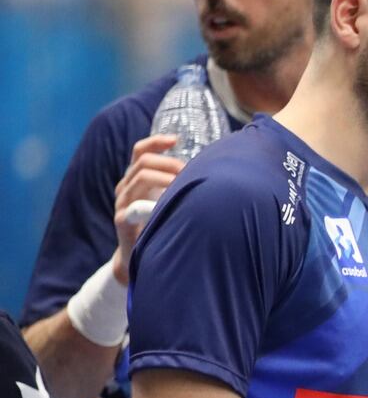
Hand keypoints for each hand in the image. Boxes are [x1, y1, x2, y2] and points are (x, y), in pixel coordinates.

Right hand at [111, 136, 185, 284]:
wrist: (141, 257)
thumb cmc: (161, 224)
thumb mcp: (169, 200)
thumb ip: (182, 186)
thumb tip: (214, 171)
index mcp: (137, 179)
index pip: (140, 151)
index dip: (156, 142)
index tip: (175, 140)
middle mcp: (126, 187)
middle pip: (142, 162)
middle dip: (168, 163)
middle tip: (188, 173)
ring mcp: (122, 203)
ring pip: (139, 179)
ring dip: (165, 178)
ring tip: (182, 185)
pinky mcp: (122, 220)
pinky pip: (133, 207)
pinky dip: (151, 203)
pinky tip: (167, 206)